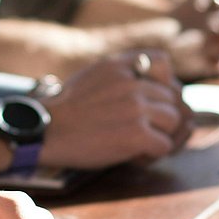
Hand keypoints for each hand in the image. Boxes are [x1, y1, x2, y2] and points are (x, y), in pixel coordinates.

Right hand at [39, 51, 193, 168]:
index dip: (164, 83)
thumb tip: (155, 90)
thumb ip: (122, 74)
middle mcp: (132, 82)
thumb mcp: (92, 75)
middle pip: (173, 98)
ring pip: (174, 122)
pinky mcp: (136, 134)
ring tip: (138, 145)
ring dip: (161, 137)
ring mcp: (136, 108)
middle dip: (164, 118)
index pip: (163, 62)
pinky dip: (152, 155)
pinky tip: (133, 156)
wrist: (44, 132)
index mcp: (120, 64)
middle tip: (146, 132)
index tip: (150, 99)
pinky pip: (164, 146)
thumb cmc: (66, 110)